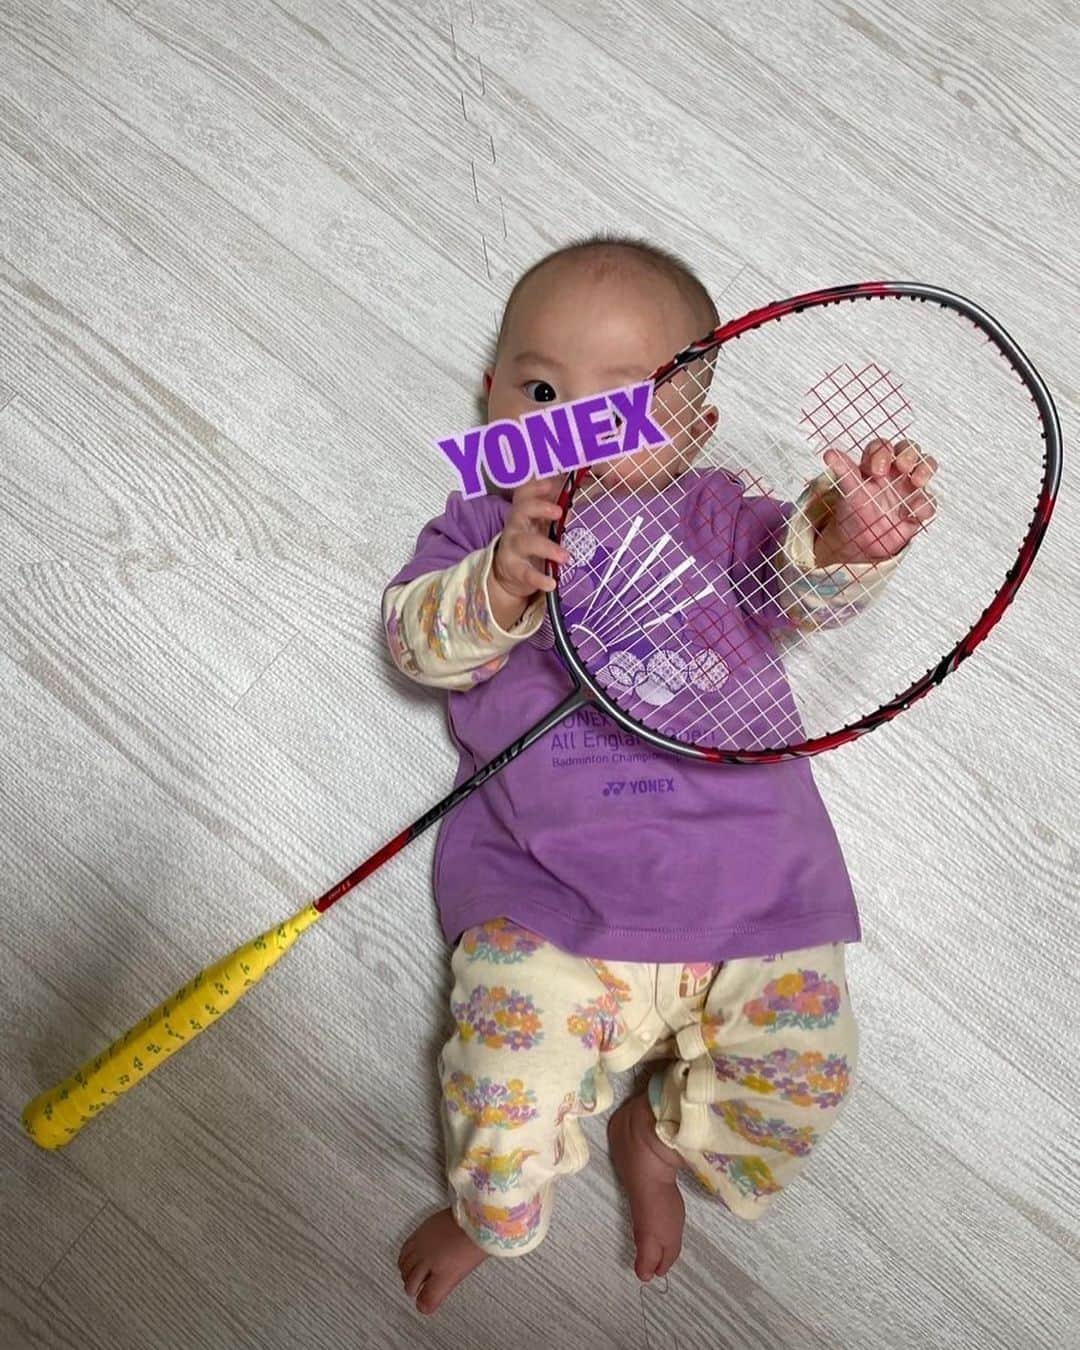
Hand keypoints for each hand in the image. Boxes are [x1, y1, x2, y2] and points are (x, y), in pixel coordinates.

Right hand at [491, 476, 570, 599]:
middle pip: (520, 510)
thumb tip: (578, 487)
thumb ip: (556, 508)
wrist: (509, 571)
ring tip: (565, 556)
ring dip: (547, 548)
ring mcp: (513, 547)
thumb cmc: (531, 539)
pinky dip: (539, 578)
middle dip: (539, 508)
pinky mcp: (514, 569)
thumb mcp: (540, 522)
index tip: (549, 484)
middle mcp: (515, 525)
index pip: (524, 493)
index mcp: (524, 511)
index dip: (534, 486)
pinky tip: (551, 583)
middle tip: (559, 512)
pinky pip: (526, 573)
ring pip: (525, 542)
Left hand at [816, 438, 937, 564]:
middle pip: (909, 449)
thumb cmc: (856, 509)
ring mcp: (909, 487)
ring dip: (925, 470)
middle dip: (909, 454)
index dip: (882, 452)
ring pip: (926, 466)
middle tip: (902, 467)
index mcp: (876, 464)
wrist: (861, 540)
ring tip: (917, 482)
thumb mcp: (850, 490)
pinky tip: (911, 514)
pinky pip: (928, 502)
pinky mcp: (918, 507)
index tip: (875, 471)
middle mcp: (896, 471)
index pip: (883, 446)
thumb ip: (844, 472)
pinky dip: (923, 506)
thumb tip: (829, 454)